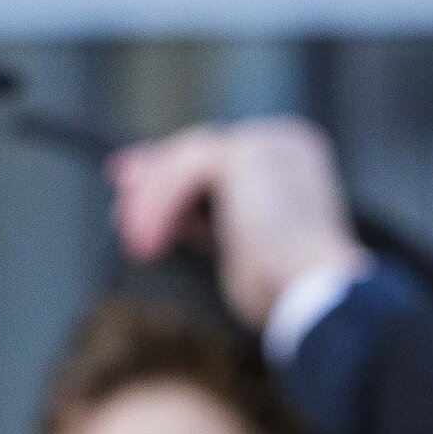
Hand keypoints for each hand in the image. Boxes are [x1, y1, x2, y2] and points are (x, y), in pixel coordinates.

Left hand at [105, 118, 368, 333]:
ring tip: (139, 246)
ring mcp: (265, 141)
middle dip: (151, 176)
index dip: (169, 168)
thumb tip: (162, 212)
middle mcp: (282, 140)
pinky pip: (181, 176)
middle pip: (196, 148)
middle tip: (118, 199)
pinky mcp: (243, 153)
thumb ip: (202, 221)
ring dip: (151, 206)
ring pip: (182, 164)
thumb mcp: (234, 249)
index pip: (216, 155)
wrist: (313, 293)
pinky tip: (151, 244)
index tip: (130, 184)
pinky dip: (159, 209)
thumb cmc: (283, 288)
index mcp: (291, 159)